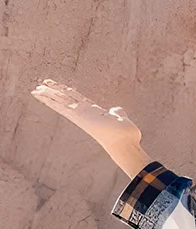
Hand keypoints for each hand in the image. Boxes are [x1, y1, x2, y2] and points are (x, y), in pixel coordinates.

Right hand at [30, 80, 151, 175]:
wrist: (125, 142)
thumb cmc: (125, 135)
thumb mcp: (121, 119)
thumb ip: (117, 113)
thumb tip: (116, 110)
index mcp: (94, 111)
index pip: (77, 99)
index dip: (67, 92)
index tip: (58, 87)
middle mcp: (85, 113)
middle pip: (66, 99)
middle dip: (54, 92)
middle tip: (40, 85)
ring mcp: (81, 115)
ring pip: (62, 101)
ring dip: (49, 94)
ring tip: (36, 88)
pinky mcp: (79, 117)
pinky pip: (62, 106)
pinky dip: (51, 100)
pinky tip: (42, 96)